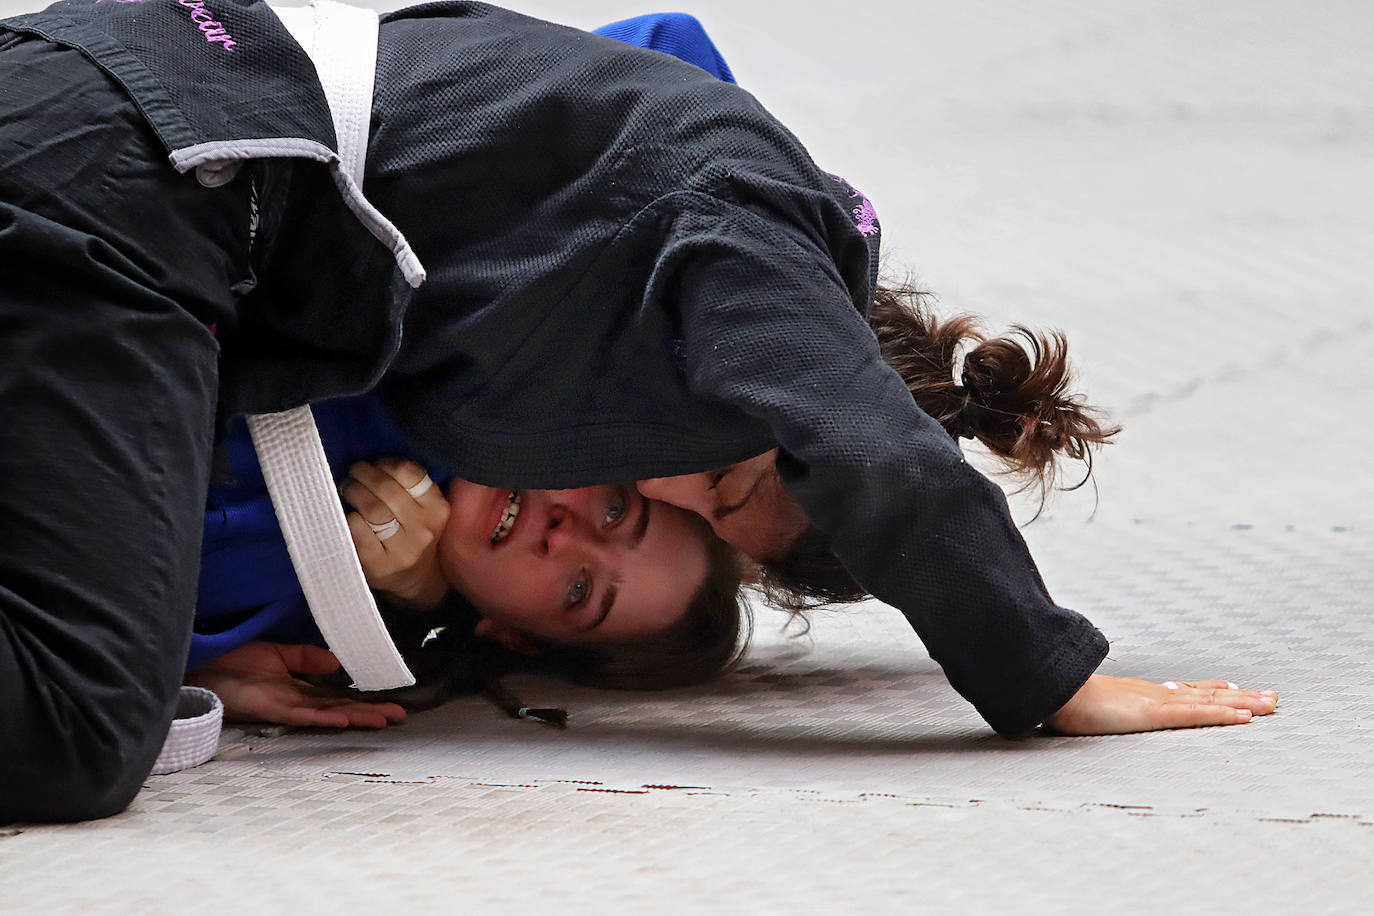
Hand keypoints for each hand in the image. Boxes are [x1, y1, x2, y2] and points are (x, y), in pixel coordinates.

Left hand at [186, 642, 406, 728]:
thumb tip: (337, 662)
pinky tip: (344, 718)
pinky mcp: (272, 709)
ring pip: (329, 714)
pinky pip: (303, 714)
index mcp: (300, 688)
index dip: (365, 699)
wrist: (202, 668)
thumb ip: (306, 657)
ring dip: (357, 717)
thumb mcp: (278, 653)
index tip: (390, 701)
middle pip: (342, 707)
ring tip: (383, 720)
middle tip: (400, 716)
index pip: (339, 695)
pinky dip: (325, 717)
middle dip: (371, 712)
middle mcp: (298, 701)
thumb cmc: (233, 662)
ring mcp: (287, 707)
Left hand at [343, 458, 449, 609]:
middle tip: (354, 472)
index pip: (410, 473)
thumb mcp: (425, 510)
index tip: (374, 464)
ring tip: (348, 488)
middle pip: (387, 489)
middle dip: (364, 474)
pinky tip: (349, 516)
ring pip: (373, 509)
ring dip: (354, 492)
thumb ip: (410, 486)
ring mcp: (403, 549)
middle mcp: (424, 529)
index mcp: (438, 509)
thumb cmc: (414, 534)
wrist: (415, 579)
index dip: (386, 464)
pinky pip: (358, 530)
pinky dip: (349, 518)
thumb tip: (374, 461)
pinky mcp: (380, 564)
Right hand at [1045, 674, 1278, 735]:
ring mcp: (1158, 702)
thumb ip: (1096, 707)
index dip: (1212, 690)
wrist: (1054, 690)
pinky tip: (1244, 717)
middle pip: (1207, 693)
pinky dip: (1223, 715)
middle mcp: (1156, 694)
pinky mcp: (1156, 713)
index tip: (1234, 687)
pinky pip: (1197, 715)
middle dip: (1241, 695)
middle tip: (1271, 696)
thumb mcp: (1087, 706)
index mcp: (1141, 694)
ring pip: (1211, 702)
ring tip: (1271, 704)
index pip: (1185, 691)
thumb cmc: (1065, 701)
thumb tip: (1087, 709)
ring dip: (1243, 703)